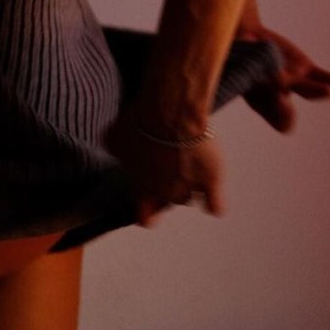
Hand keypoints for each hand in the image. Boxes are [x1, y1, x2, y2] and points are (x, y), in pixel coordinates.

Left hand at [105, 105, 224, 227]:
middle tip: (168, 163)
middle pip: (168, 200)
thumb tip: (114, 150)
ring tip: (187, 161)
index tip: (151, 195)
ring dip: (187, 185)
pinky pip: (215, 206)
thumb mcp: (116, 136)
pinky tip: (209, 188)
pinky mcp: (212, 181)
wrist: (171, 111)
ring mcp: (189, 189)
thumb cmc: (140, 122)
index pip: (146, 218)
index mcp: (141, 189)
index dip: (149, 208)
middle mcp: (165, 194)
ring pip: (188, 198)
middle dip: (168, 184)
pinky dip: (213, 201)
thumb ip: (117, 150)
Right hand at [236, 23, 329, 132]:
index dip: (276, 112)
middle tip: (284, 103)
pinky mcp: (303, 68)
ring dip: (318, 91)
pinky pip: (319, 76)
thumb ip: (242, 52)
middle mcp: (278, 95)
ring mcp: (293, 82)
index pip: (273, 117)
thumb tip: (245, 38)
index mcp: (259, 100)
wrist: (247, 37)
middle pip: (287, 111)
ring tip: (329, 92)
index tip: (274, 98)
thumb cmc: (235, 51)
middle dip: (286, 110)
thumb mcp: (233, 57)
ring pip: (308, 91)